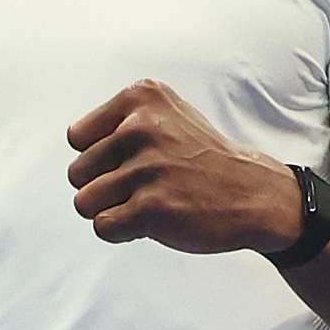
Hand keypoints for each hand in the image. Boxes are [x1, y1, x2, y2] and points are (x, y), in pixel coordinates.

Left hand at [63, 81, 298, 255]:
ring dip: (111, 210)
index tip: (132, 161)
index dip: (100, 157)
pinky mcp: (151, 208)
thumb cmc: (202, 159)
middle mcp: (141, 127)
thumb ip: (119, 121)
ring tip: (145, 202)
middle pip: (77, 172)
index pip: (77, 137)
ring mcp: (147, 168)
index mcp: (142, 98)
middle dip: (104, 186)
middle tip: (144, 187)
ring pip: (84, 202)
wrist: (253, 193)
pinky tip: (151, 221)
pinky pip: (103, 226)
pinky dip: (121, 231)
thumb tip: (76, 142)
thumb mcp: (165, 114)